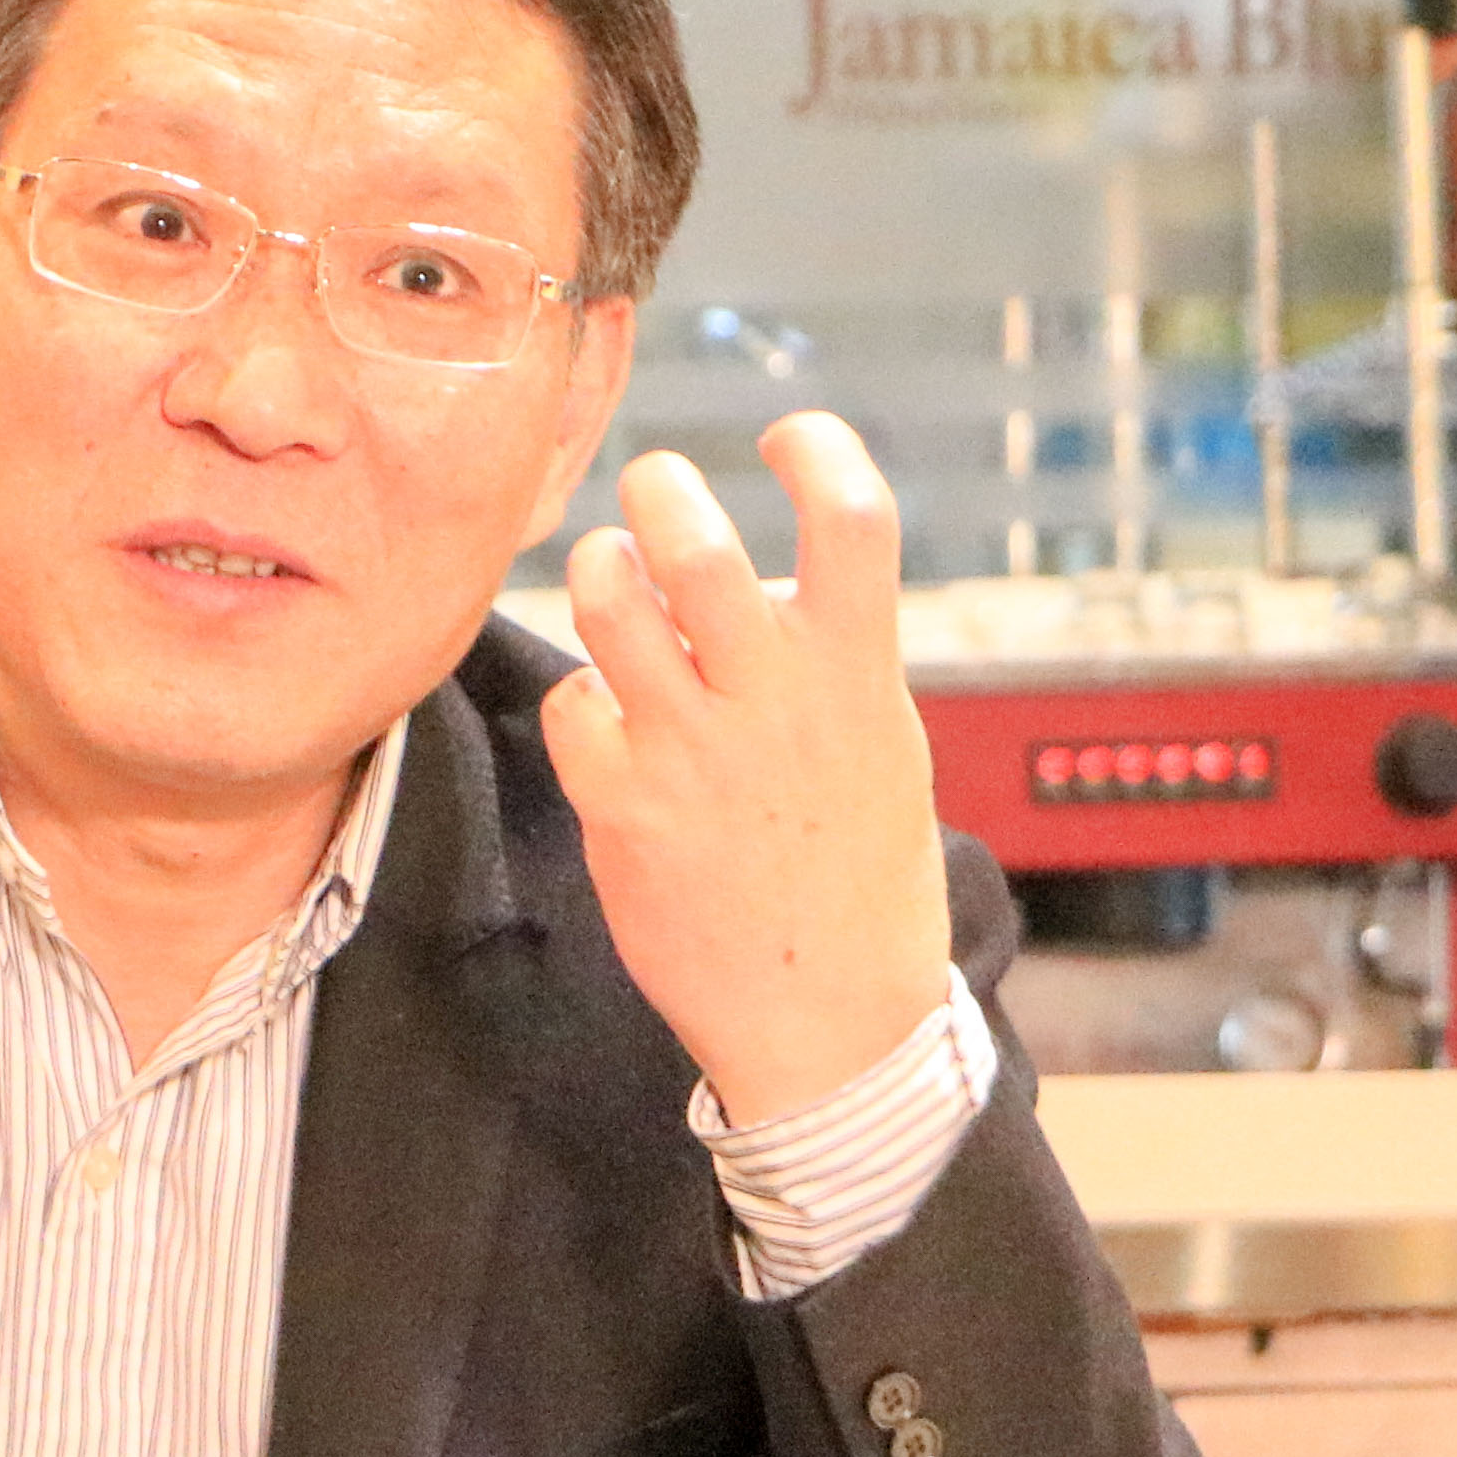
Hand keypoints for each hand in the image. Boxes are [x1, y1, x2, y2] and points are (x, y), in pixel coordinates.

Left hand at [541, 417, 955, 1126]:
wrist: (828, 1021)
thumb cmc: (860, 878)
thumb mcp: (884, 749)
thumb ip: (834, 659)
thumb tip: (780, 580)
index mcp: (858, 677)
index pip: (851, 518)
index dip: (816, 448)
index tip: (786, 435)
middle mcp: (773, 702)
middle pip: (693, 544)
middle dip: (659, 487)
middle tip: (651, 485)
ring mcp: (690, 753)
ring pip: (607, 602)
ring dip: (599, 567)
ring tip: (610, 576)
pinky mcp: (623, 807)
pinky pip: (572, 704)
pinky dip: (582, 698)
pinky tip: (608, 720)